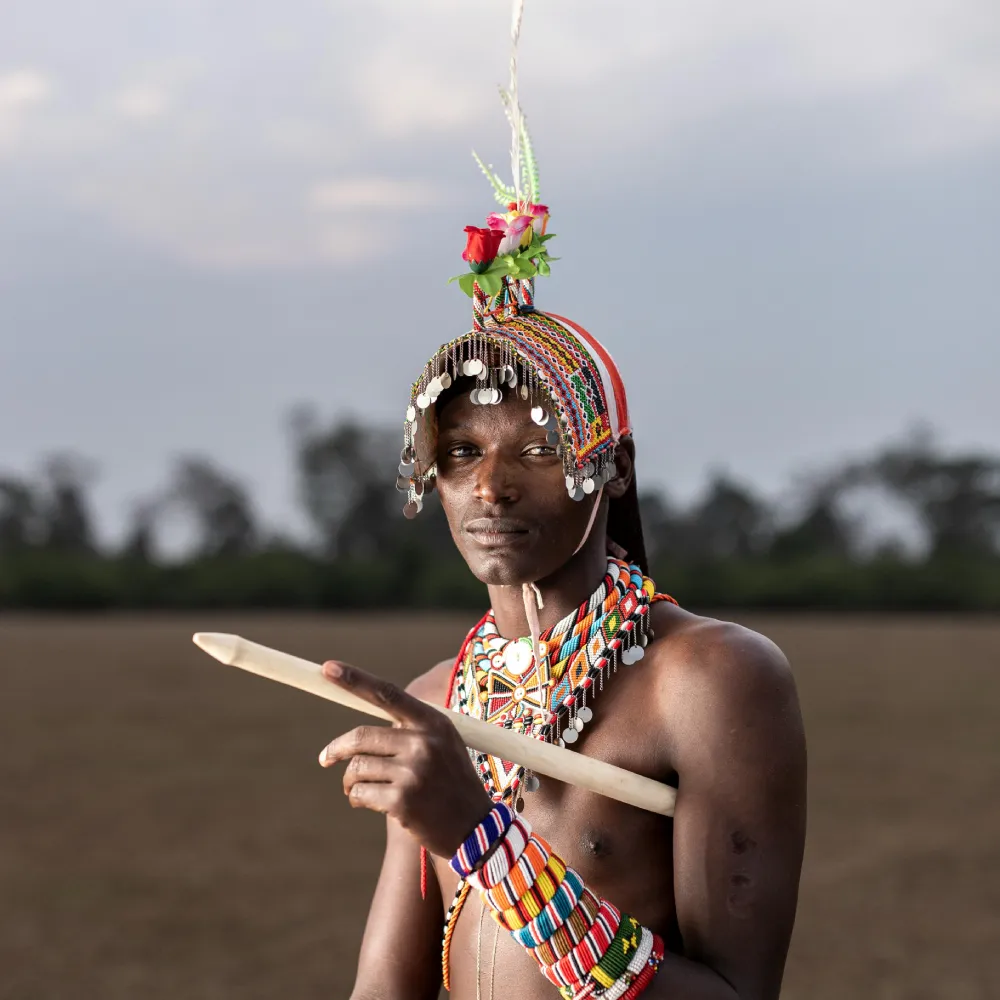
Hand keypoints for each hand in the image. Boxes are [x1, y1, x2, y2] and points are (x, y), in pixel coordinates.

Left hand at [318, 661, 494, 858]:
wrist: (474, 828)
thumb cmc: (451, 783)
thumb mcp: (442, 744)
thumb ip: (411, 729)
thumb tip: (365, 726)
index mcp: (433, 722)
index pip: (388, 693)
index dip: (355, 679)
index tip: (328, 668)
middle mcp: (424, 743)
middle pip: (361, 736)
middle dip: (337, 749)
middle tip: (325, 759)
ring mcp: (413, 772)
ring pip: (357, 767)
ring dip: (350, 780)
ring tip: (359, 789)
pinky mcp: (402, 801)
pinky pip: (360, 793)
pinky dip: (356, 798)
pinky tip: (368, 803)